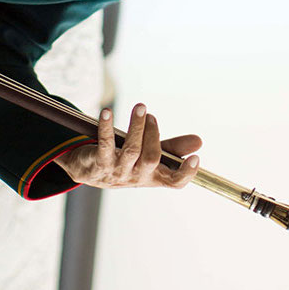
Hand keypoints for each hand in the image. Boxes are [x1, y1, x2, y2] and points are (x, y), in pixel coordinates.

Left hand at [55, 103, 202, 189]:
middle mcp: (137, 177)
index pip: (174, 182)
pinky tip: (107, 112)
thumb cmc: (126, 162)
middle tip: (150, 115)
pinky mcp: (99, 163)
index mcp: (154, 176)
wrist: (89, 171)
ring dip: (137, 126)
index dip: (186, 173)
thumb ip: (173, 148)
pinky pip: (105, 144)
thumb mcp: (150, 155)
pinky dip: (106, 127)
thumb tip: (199, 142)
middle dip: (153, 135)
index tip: (195, 158)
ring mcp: (117, 171)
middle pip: (151, 159)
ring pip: (131, 150)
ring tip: (140, 107)